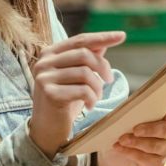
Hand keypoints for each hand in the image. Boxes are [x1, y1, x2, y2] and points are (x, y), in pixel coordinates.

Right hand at [28, 31, 125, 157]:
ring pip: (85, 73)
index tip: (121, 36)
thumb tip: (103, 42)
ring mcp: (45, 77)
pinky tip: (89, 106)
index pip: (80, 40)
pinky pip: (83, 90)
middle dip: (103, 67)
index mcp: (49, 53)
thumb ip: (85, 59)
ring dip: (98, 87)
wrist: (47, 130)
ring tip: (96, 97)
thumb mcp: (75, 78)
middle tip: (109, 80)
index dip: (102, 37)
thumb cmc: (64, 102)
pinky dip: (92, 99)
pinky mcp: (50, 93)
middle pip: (84, 54)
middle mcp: (44, 62)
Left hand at [94, 91, 165, 165]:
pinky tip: (119, 148)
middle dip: (150, 129)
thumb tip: (124, 102)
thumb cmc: (125, 128)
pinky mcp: (157, 163)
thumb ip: (132, 108)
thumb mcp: (127, 116)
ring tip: (122, 139)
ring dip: (138, 142)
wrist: (117, 152)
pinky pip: (148, 159)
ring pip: (158, 146)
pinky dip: (131, 152)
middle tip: (135, 129)